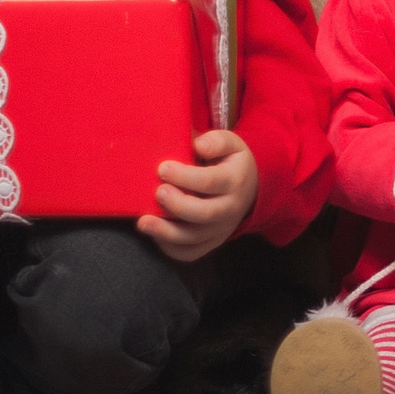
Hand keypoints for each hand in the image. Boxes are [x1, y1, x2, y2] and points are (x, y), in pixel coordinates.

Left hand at [141, 130, 258, 262]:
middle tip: (158, 192)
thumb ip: (216, 141)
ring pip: (194, 237)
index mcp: (235, 180)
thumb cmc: (230, 161)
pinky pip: (190, 252)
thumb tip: (199, 145)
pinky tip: (155, 235)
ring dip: (167, 232)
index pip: (211, 181)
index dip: (185, 176)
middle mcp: (230, 208)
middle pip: (204, 213)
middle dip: (178, 205)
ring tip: (143, 222)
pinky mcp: (212, 242)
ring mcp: (221, 228)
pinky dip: (171, 247)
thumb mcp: (231, 144)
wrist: (250, 188)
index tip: (163, 168)